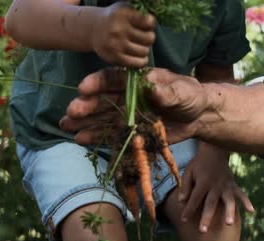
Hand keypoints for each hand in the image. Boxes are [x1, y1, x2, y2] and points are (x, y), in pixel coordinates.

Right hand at [60, 67, 210, 143]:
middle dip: (85, 105)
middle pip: (101, 99)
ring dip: (83, 122)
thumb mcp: (183, 91)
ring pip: (100, 117)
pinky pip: (109, 135)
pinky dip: (95, 137)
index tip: (83, 88)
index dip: (97, 83)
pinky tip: (80, 139)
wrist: (198, 116)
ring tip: (66, 126)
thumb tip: (154, 89)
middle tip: (72, 112)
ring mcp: (125, 115)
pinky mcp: (129, 132)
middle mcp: (125, 96)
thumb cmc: (189, 96)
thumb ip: (168, 92)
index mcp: (135, 81)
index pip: (112, 78)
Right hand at [91, 2, 155, 67]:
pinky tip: (141, 57)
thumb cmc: (114, 17)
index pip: (149, 22)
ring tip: (140, 46)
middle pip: (149, 38)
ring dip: (145, 49)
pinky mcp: (115, 57)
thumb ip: (140, 9)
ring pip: (144, 51)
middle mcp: (119, 29)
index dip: (151, 24)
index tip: (146, 24)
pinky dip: (142, 61)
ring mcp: (116, 44)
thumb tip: (159, 5)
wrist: (93, 29)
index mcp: (123, 14)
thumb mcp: (125, 7)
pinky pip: (137, 63)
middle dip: (149, 37)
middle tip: (143, 36)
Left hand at [179, 143, 253, 232]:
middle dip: (207, 217)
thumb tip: (181, 201)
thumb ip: (185, 186)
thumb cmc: (199, 164)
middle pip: (211, 203)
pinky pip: (241, 194)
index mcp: (203, 182)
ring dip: (228, 212)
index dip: (189, 209)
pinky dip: (246, 202)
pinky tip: (251, 211)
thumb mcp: (188, 172)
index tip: (184, 220)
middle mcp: (215, 185)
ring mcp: (226, 186)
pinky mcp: (234, 185)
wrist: (215, 151)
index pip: (195, 198)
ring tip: (228, 224)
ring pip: (228, 201)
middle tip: (203, 231)